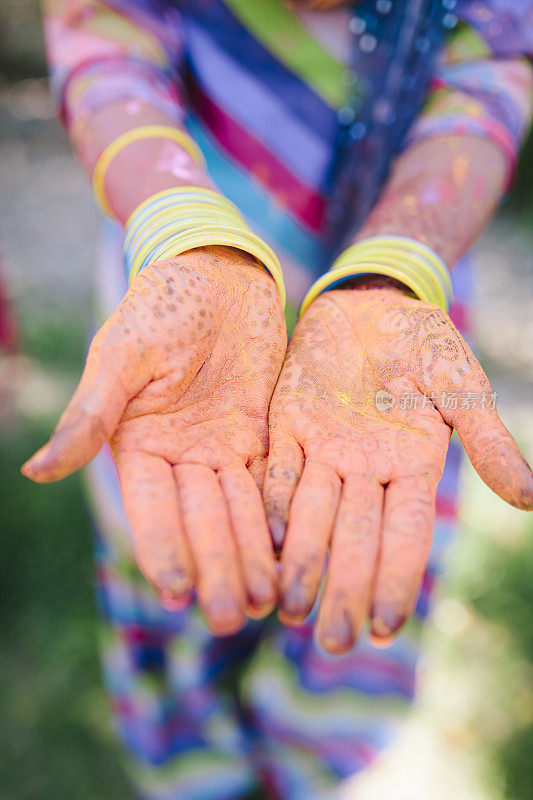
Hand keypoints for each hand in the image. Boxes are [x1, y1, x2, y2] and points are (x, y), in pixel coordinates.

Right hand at [22, 247, 285, 633]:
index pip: (151, 509)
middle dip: (215, 568)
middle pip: (200, 522)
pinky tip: (292, 555)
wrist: (219, 274)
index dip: (165, 549)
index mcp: (139, 445)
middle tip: (231, 617)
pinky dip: (279, 522)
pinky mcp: (260, 437)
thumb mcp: (122, 354)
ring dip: (250, 557)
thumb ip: (90, 415)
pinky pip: (270, 485)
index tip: (179, 593)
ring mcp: (223, 450)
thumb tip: (37, 471)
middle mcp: (180, 457)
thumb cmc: (162, 304)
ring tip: (264, 602)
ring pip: (237, 513)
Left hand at [264, 285, 532, 652]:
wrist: (373, 302)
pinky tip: (265, 540)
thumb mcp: (461, 387)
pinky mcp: (287, 424)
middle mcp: (365, 471)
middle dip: (344, 588)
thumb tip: (530, 500)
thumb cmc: (426, 343)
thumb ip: (486, 439)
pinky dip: (274, 503)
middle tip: (331, 643)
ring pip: (312, 515)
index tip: (386, 628)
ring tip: (288, 608)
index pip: (406, 537)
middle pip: (355, 539)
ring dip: (301, 561)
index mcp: (411, 469)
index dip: (397, 581)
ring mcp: (324, 450)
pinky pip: (279, 469)